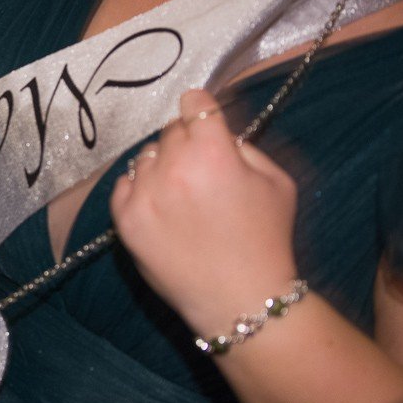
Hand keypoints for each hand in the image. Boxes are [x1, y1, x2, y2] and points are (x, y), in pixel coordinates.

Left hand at [110, 90, 298, 331]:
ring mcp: (145, 192)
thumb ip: (245, 147)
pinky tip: (162, 207)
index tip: (204, 120)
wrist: (239, 299)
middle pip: (170, 131)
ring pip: (146, 156)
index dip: (202, 110)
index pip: (194, 104)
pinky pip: (125, 184)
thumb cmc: (265, 240)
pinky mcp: (125, 218)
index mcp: (213, 151)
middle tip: (201, 168)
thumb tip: (219, 132)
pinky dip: (141, 189)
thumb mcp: (276, 182)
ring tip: (182, 194)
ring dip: (162, 166)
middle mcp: (173, 166)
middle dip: (186, 143)